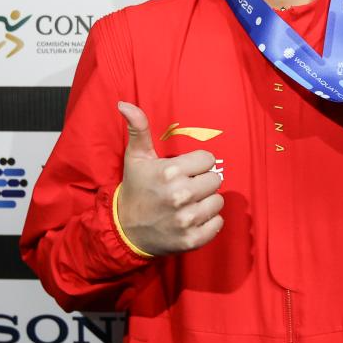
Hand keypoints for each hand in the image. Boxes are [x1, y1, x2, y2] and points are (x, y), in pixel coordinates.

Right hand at [115, 101, 224, 255]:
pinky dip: (209, 222)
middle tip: (185, 187)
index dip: (197, 164)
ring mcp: (186, 219)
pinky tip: (193, 219)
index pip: (208, 159)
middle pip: (215, 180)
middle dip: (202, 182)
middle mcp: (180, 195)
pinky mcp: (191, 239)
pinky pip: (218, 224)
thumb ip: (138, 128)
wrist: (125, 231)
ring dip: (206, 202)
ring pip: (218, 201)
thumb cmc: (135, 189)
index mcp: (169, 172)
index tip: (184, 170)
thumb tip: (124, 103)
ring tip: (189, 203)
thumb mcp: (135, 157)